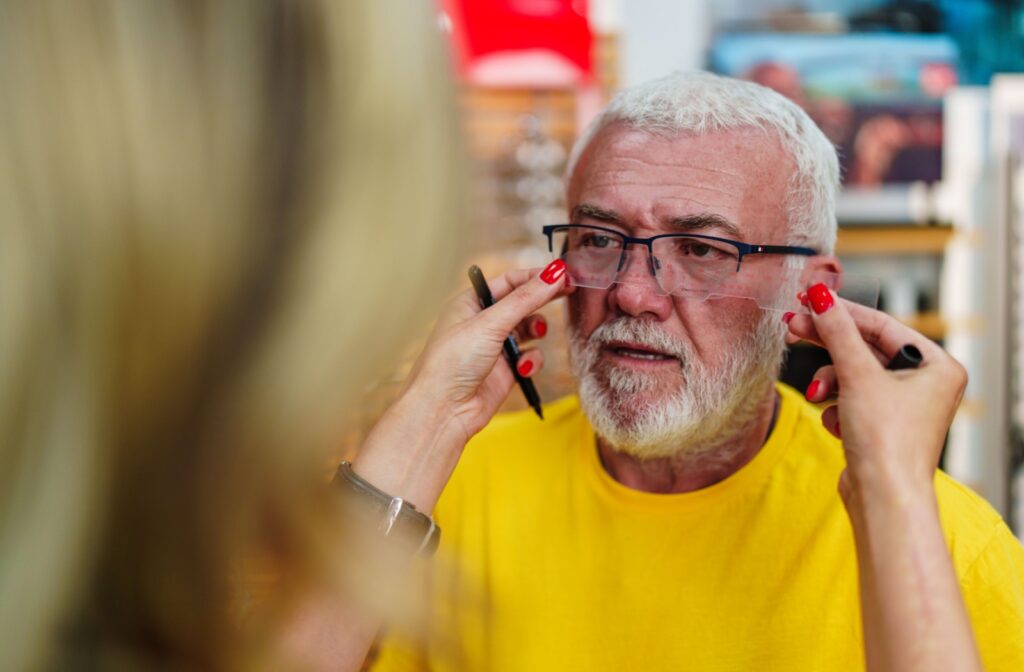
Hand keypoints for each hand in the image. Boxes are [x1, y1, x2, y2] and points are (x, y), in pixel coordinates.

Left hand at [354, 259, 570, 511]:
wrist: (444, 410)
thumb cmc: (451, 363)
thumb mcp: (491, 323)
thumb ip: (526, 298)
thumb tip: (554, 273)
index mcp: (470, 303)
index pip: (509, 281)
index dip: (536, 276)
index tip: (562, 273)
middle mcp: (482, 322)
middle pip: (522, 302)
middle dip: (543, 298)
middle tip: (569, 291)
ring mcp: (495, 347)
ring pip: (529, 329)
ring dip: (536, 329)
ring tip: (537, 332)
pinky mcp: (505, 370)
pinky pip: (530, 356)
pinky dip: (531, 360)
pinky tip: (522, 368)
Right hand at [785, 283, 966, 502]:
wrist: (883, 499)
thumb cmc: (887, 443)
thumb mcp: (857, 376)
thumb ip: (837, 332)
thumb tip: (820, 297)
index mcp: (936, 365)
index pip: (881, 325)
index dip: (842, 312)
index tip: (809, 300)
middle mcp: (925, 383)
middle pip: (865, 349)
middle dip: (828, 346)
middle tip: (793, 328)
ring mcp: (903, 406)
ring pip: (854, 375)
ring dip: (830, 385)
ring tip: (818, 397)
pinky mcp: (883, 425)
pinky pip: (852, 399)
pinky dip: (838, 407)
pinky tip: (836, 424)